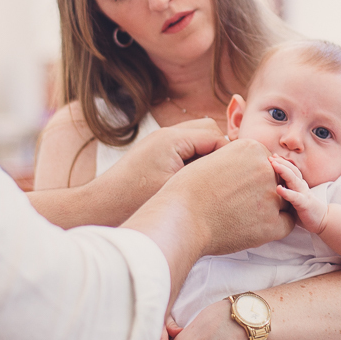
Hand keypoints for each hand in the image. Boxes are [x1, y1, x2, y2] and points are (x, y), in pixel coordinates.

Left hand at [108, 117, 228, 196]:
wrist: (100, 207)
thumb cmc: (133, 202)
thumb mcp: (176, 190)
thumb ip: (206, 174)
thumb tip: (234, 169)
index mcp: (172, 139)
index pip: (217, 137)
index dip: (232, 157)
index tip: (240, 178)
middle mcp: (166, 134)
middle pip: (210, 132)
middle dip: (222, 152)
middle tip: (230, 178)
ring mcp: (161, 142)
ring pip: (199, 140)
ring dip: (209, 157)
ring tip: (215, 182)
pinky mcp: (157, 153)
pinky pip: (186, 149)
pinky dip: (196, 161)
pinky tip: (198, 184)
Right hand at [126, 138, 293, 275]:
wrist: (179, 218)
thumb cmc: (186, 191)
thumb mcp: (211, 159)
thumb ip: (235, 159)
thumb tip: (250, 166)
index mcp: (251, 148)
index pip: (265, 162)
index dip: (252, 177)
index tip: (236, 188)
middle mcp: (265, 169)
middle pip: (275, 180)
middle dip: (261, 191)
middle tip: (238, 203)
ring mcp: (270, 196)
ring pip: (282, 201)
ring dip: (268, 209)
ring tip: (241, 216)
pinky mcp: (271, 224)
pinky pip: (286, 223)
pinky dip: (274, 227)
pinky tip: (254, 227)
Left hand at [269, 155, 327, 232]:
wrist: (323, 220)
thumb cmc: (305, 209)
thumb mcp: (293, 198)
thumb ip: (285, 191)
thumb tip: (268, 188)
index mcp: (298, 184)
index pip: (290, 169)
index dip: (282, 162)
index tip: (271, 156)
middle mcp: (301, 186)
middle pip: (291, 170)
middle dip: (281, 163)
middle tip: (270, 157)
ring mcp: (303, 194)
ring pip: (293, 179)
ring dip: (283, 171)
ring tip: (274, 165)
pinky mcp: (304, 204)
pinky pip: (295, 197)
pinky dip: (287, 192)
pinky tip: (279, 188)